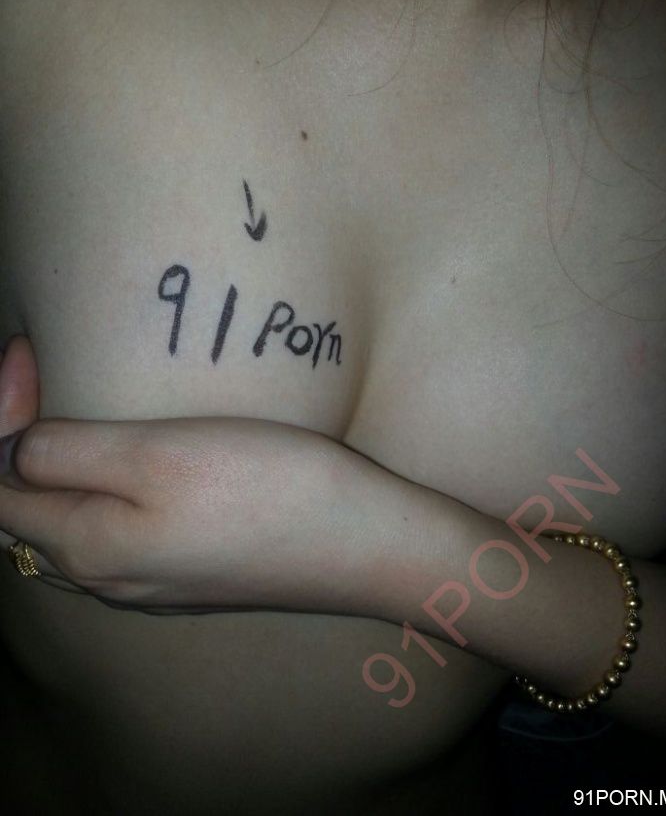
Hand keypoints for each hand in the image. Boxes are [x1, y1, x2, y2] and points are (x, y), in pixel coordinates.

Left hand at [0, 337, 367, 613]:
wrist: (361, 543)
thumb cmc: (264, 487)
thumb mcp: (155, 457)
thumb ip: (66, 456)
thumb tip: (10, 456)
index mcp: (87, 546)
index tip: (25, 354)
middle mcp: (108, 576)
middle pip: (28, 513)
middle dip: (18, 442)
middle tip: (39, 375)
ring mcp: (151, 582)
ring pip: (71, 528)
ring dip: (58, 471)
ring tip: (73, 416)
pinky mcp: (190, 574)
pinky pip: (114, 537)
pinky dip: (97, 495)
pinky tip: (131, 470)